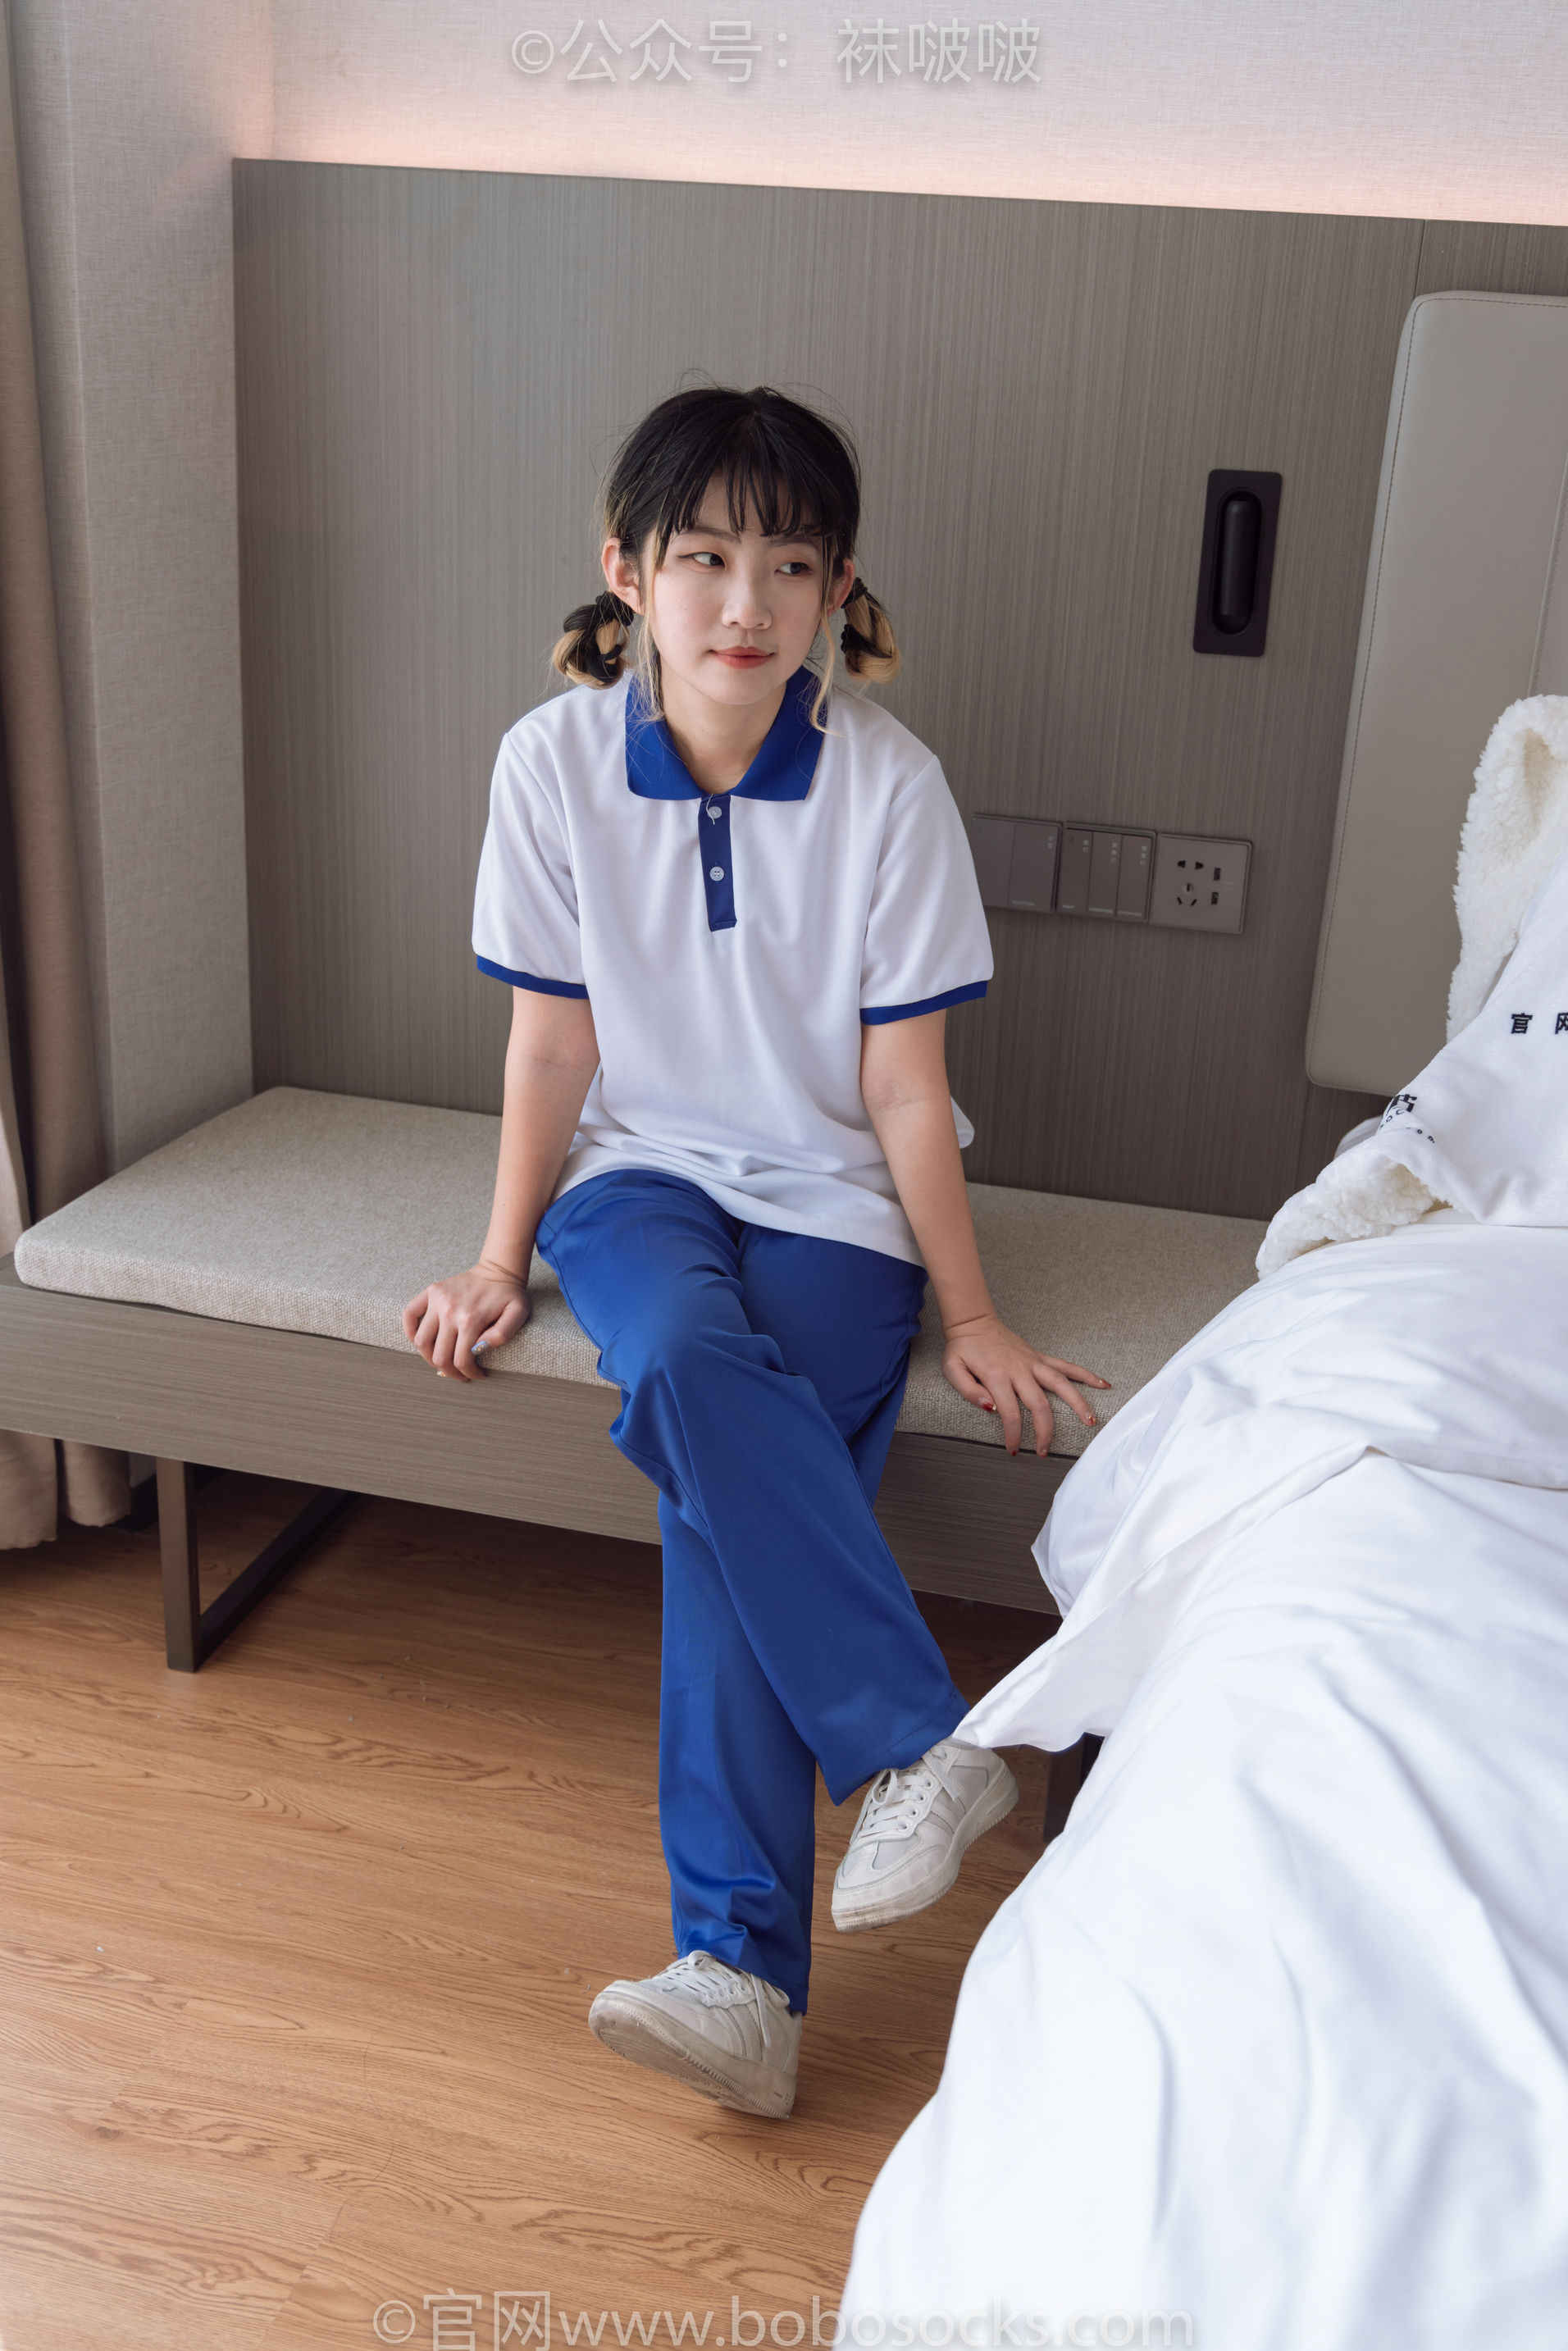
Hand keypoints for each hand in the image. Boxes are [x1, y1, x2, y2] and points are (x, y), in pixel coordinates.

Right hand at [402, 1259, 530, 1381]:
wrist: (497, 1270)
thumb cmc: (509, 1295)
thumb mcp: (517, 1314)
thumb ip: (502, 1334)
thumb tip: (478, 1349)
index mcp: (471, 1319)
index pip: (460, 1360)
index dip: (467, 1373)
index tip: (475, 1374)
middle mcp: (450, 1311)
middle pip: (439, 1356)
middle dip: (449, 1371)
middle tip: (459, 1373)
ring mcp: (437, 1300)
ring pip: (421, 1341)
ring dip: (429, 1357)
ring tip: (442, 1360)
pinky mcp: (430, 1292)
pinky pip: (409, 1314)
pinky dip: (410, 1331)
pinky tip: (421, 1341)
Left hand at [940, 1313, 1109, 1456]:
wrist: (973, 1321)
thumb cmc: (962, 1348)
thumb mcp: (953, 1369)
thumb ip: (969, 1391)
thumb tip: (989, 1408)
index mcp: (997, 1376)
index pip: (1010, 1413)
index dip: (1013, 1435)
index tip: (1013, 1449)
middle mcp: (1019, 1370)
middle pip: (1039, 1405)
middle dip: (1045, 1432)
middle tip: (1045, 1451)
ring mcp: (1033, 1363)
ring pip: (1062, 1384)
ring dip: (1078, 1403)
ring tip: (1091, 1421)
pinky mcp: (1040, 1357)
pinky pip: (1066, 1366)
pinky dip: (1086, 1375)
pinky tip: (1102, 1384)